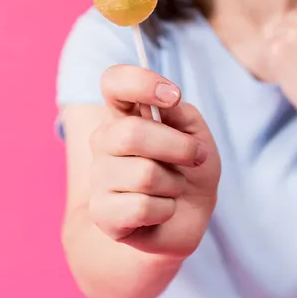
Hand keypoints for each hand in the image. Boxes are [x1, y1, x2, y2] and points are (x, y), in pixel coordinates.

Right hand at [89, 65, 220, 257]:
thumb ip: (181, 115)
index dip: (141, 82)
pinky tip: (161, 210)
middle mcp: (104, 140)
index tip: (173, 95)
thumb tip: (167, 102)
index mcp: (125, 114)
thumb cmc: (190, 169)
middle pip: (132, 133)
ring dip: (174, 184)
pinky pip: (141, 207)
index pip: (114, 81)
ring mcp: (98, 176)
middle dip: (178, 147)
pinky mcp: (101, 213)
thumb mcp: (198, 135)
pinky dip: (165, 209)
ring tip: (172, 188)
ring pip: (144, 174)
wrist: (191, 215)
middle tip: (195, 157)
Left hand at [264, 0, 296, 132]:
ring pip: (273, 30)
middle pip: (288, 16)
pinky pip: (267, 47)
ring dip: (277, 43)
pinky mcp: (277, 49)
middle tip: (293, 52)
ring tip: (290, 63)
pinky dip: (271, 58)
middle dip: (287, 31)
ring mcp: (292, 33)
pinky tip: (285, 71)